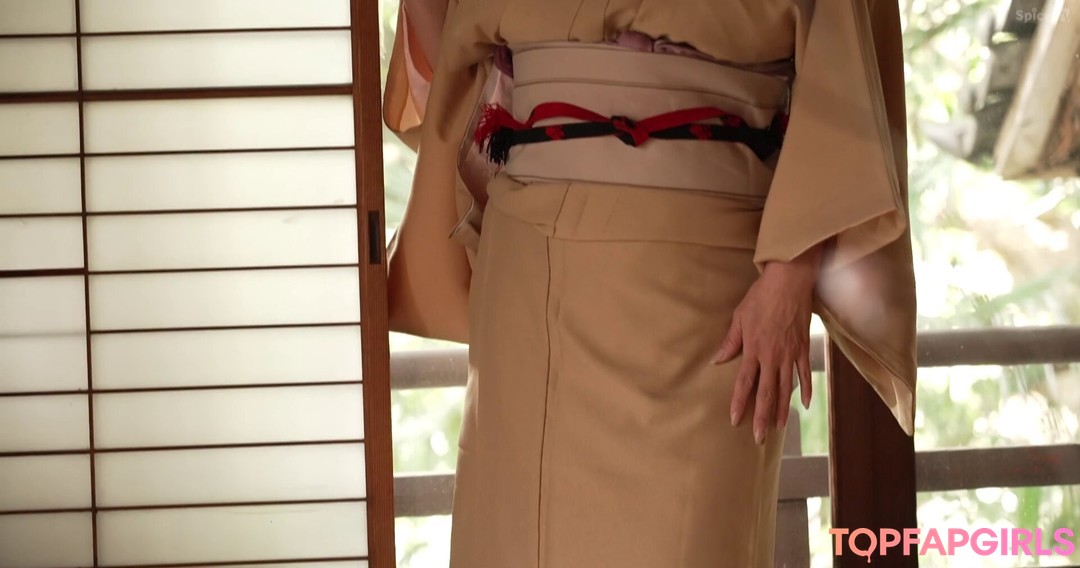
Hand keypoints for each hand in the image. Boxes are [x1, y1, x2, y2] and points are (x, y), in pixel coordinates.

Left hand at [713, 246, 821, 443]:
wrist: (789, 281)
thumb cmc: (761, 296)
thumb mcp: (740, 317)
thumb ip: (730, 341)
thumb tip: (717, 360)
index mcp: (753, 349)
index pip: (744, 383)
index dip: (740, 403)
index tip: (736, 421)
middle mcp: (772, 356)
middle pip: (766, 393)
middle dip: (762, 417)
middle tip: (759, 438)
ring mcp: (790, 353)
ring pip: (786, 388)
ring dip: (783, 410)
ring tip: (779, 428)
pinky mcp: (803, 347)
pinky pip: (805, 373)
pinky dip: (806, 390)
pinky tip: (805, 405)